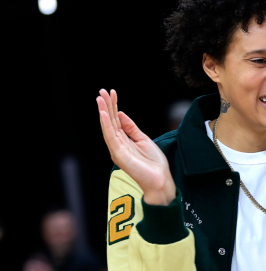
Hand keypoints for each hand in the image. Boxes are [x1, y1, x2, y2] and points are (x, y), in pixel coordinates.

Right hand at [97, 89, 175, 204]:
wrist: (160, 180)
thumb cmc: (153, 163)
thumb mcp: (143, 139)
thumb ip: (131, 128)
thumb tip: (121, 114)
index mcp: (124, 140)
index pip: (116, 120)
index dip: (114, 106)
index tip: (112, 93)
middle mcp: (118, 144)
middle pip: (110, 121)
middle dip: (106, 106)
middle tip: (102, 91)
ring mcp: (117, 149)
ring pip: (108, 127)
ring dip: (103, 112)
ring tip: (100, 99)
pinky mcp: (119, 155)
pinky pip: (111, 138)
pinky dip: (106, 125)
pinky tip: (104, 114)